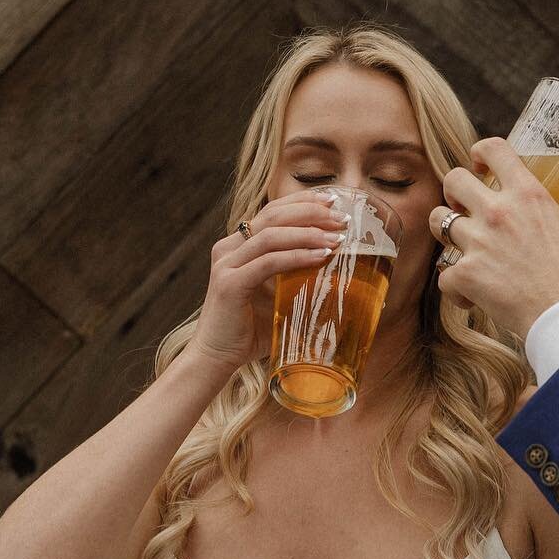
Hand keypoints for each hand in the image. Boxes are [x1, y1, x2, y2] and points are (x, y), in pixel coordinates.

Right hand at [185, 195, 346, 375]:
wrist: (217, 358)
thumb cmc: (251, 330)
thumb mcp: (278, 296)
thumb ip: (297, 277)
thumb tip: (337, 271)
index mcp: (238, 246)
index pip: (272, 212)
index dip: (302, 202)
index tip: (332, 200)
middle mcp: (228, 248)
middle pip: (272, 215)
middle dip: (310, 212)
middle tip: (341, 218)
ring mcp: (227, 264)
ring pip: (271, 235)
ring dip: (308, 233)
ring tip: (337, 238)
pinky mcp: (230, 283)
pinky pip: (269, 262)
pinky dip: (297, 257)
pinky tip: (321, 257)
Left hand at [430, 139, 558, 338]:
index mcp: (530, 195)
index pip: (494, 149)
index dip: (481, 153)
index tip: (480, 166)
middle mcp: (499, 212)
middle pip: (453, 179)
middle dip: (453, 192)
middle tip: (463, 208)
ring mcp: (479, 243)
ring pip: (436, 221)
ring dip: (446, 235)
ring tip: (461, 250)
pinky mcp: (467, 276)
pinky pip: (444, 275)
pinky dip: (455, 288)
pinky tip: (472, 299)